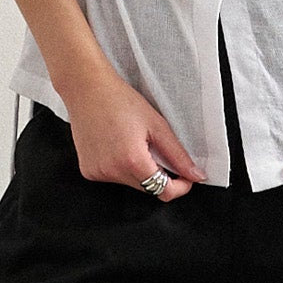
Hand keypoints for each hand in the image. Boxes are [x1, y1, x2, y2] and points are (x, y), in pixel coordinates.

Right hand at [64, 71, 204, 199]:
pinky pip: (114, 177)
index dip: (180, 187)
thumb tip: (195, 175)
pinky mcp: (88, 171)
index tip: (185, 177)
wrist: (87, 90)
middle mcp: (112, 171)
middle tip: (156, 149)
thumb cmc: (120, 101)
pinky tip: (117, 146)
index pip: (163, 192)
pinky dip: (121, 167)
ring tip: (132, 143)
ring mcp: (98, 173)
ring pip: (131, 183)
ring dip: (139, 170)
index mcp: (132, 161)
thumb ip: (178, 155)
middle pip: (148, 189)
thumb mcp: (157, 126)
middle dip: (159, 175)